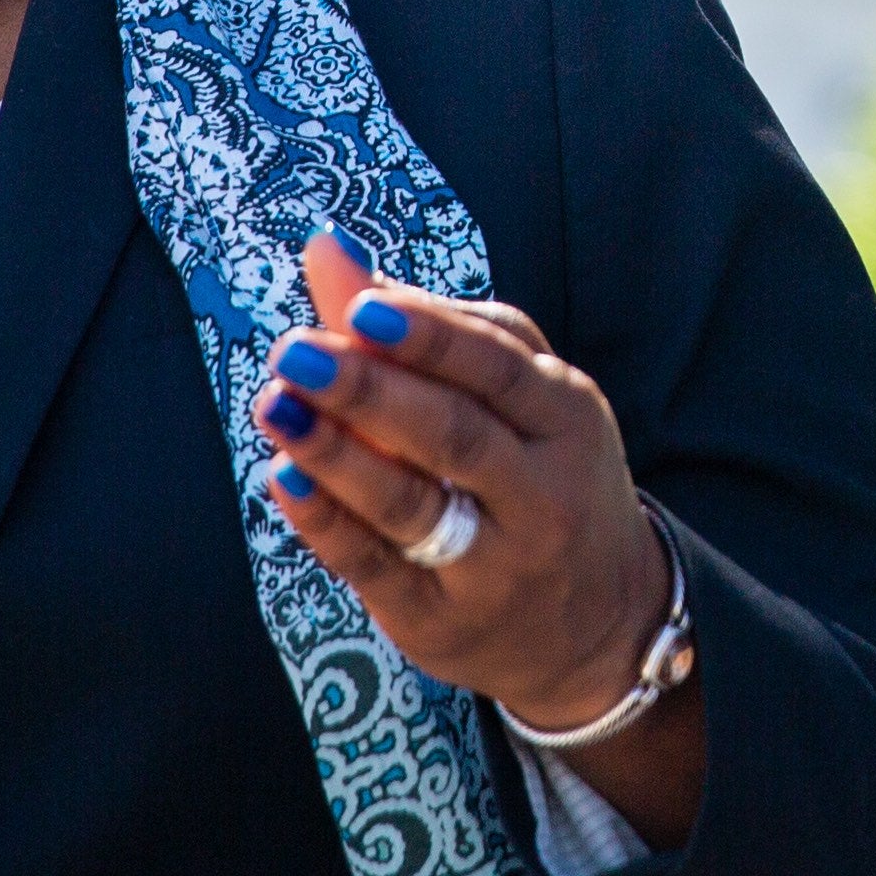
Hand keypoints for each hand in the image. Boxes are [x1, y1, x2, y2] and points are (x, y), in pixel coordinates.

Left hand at [258, 236, 699, 842]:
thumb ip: (428, 326)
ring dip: (336, 455)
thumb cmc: (541, 477)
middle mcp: (545, 494)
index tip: (360, 304)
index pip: (498, 367)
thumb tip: (328, 250)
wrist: (599, 625)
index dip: (429, 336)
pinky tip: (285, 480)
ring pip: (412, 506)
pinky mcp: (444, 621)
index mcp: (568, 418)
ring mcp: (498, 566)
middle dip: (369, 390)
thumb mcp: (516, 397)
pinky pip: (378, 569)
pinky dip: (328, 524)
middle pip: (454, 436)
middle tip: (295, 351)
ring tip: (276, 407)